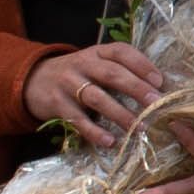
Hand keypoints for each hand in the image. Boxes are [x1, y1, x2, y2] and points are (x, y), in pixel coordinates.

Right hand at [31, 43, 170, 151]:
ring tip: (140, 127)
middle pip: (112, 74)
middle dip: (136, 88)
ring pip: (97, 98)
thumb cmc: (77, 74)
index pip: (121, 52)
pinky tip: (110, 141)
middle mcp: (82, 64)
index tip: (160, 81)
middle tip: (156, 103)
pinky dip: (94, 131)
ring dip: (120, 113)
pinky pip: (77, 119)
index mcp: (97, 52)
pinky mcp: (56, 103)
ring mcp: (68, 83)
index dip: (141, 64)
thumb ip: (119, 71)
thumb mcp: (95, 64)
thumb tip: (158, 91)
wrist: (33, 80)